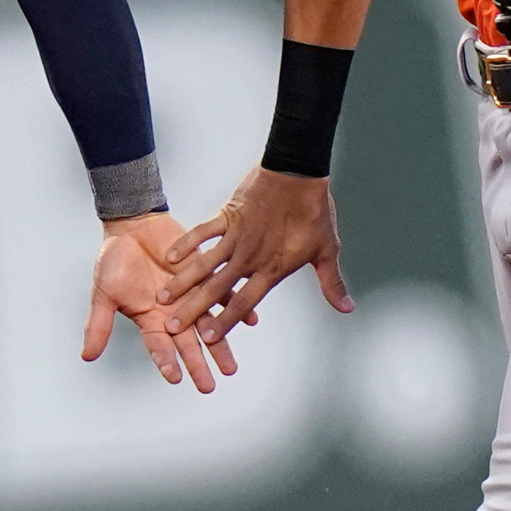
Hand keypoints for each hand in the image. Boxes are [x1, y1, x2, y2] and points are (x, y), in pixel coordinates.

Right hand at [82, 212, 238, 393]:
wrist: (133, 227)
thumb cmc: (115, 260)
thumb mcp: (104, 293)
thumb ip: (98, 324)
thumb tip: (87, 356)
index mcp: (150, 318)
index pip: (159, 346)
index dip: (166, 361)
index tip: (175, 378)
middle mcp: (174, 312)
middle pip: (188, 343)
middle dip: (199, 364)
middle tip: (209, 386)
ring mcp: (191, 294)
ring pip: (208, 323)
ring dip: (221, 343)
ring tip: (230, 366)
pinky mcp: (203, 273)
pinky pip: (223, 291)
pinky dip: (236, 304)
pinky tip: (250, 318)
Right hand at [160, 168, 353, 343]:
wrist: (299, 172)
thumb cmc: (314, 212)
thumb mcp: (326, 249)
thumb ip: (332, 282)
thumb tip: (347, 308)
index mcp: (272, 268)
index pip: (246, 300)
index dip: (227, 320)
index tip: (208, 338)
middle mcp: (251, 256)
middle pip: (218, 287)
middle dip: (195, 309)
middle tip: (172, 327)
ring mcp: (237, 236)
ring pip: (205, 263)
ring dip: (184, 281)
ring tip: (164, 297)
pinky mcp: (228, 215)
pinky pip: (203, 231)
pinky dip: (188, 243)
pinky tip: (171, 256)